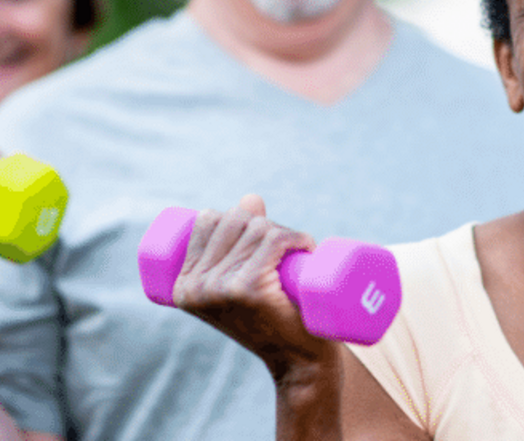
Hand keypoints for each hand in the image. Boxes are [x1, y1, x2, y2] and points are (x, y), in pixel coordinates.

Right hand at [172, 195, 335, 378]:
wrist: (299, 361)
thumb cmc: (272, 315)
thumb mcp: (243, 278)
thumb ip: (242, 237)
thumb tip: (251, 198)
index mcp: (182, 285)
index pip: (206, 220)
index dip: (238, 217)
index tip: (260, 238)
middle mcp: (194, 287)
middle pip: (234, 220)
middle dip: (264, 224)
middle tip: (285, 251)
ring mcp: (219, 288)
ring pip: (258, 228)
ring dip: (285, 232)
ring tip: (297, 254)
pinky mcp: (248, 288)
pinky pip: (274, 240)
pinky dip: (295, 237)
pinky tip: (306, 247)